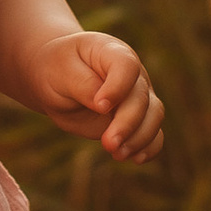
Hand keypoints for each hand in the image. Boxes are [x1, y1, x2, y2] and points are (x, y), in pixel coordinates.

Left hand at [25, 29, 163, 162]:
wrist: (57, 80)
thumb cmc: (57, 69)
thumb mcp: (61, 71)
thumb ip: (82, 85)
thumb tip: (103, 106)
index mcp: (112, 52)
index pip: (127, 66)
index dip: (118, 87)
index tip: (100, 106)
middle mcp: (132, 74)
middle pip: (141, 97)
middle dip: (127, 123)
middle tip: (108, 144)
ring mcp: (138, 96)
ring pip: (154, 116)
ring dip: (140, 138)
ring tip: (117, 154)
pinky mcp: (137, 119)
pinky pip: (154, 133)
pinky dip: (149, 147)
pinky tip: (134, 158)